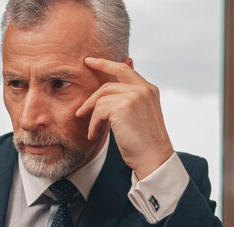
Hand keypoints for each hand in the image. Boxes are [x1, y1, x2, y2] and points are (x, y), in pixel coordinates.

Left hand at [76, 57, 173, 178]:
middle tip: (80, 111)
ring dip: (93, 118)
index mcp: (149, 89)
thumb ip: (127, 100)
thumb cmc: (144, 142)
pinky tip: (94, 135)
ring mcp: (134, 95)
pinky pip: (98, 111)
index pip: (124, 69)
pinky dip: (93, 124)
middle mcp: (143, 89)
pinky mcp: (123, 106)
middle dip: (90, 98)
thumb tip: (108, 94)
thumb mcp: (138, 116)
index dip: (105, 64)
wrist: (153, 157)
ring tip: (93, 132)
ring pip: (101, 99)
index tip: (90, 61)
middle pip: (108, 84)